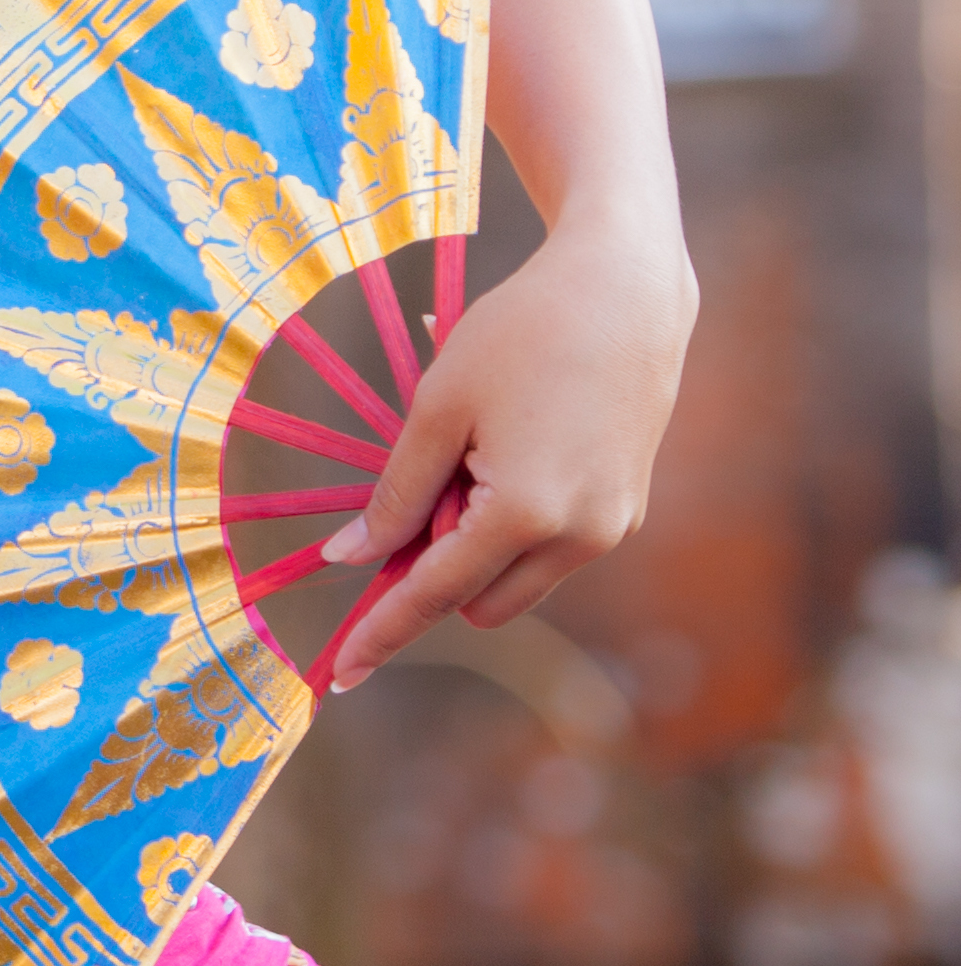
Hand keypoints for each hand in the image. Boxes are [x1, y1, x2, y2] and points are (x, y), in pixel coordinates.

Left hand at [316, 222, 694, 681]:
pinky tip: (508, 445)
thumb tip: (352, 559)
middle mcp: (582, 537)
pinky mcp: (627, 508)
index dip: (381, 632)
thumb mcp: (437, 411)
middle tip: (419, 488)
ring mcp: (613, 527)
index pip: (434, 595)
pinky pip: (550, 546)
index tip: (338, 675)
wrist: (625, 290)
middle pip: (478, 601)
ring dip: (474, 544)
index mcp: (528, 515)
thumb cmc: (520, 336)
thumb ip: (395, 496)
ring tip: (471, 452)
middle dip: (434, 571)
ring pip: (517, 579)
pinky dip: (512, 523)